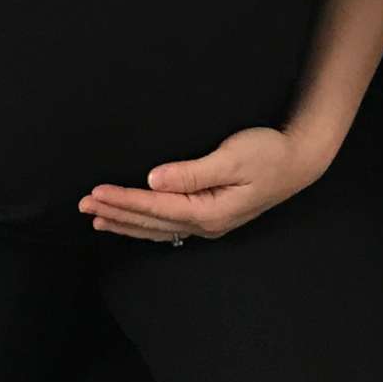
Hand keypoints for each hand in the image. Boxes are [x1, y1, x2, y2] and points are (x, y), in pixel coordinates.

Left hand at [81, 126, 315, 244]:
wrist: (300, 161)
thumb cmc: (269, 153)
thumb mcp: (232, 157)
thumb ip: (192, 172)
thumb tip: (153, 180)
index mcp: (209, 210)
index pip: (155, 207)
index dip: (122, 200)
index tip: (94, 193)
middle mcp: (207, 223)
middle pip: (151, 222)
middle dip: (116, 212)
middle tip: (82, 205)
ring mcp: (210, 223)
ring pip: (158, 228)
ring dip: (126, 222)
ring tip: (97, 218)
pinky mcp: (213, 216)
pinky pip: (170, 226)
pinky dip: (146, 225)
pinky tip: (134, 224)